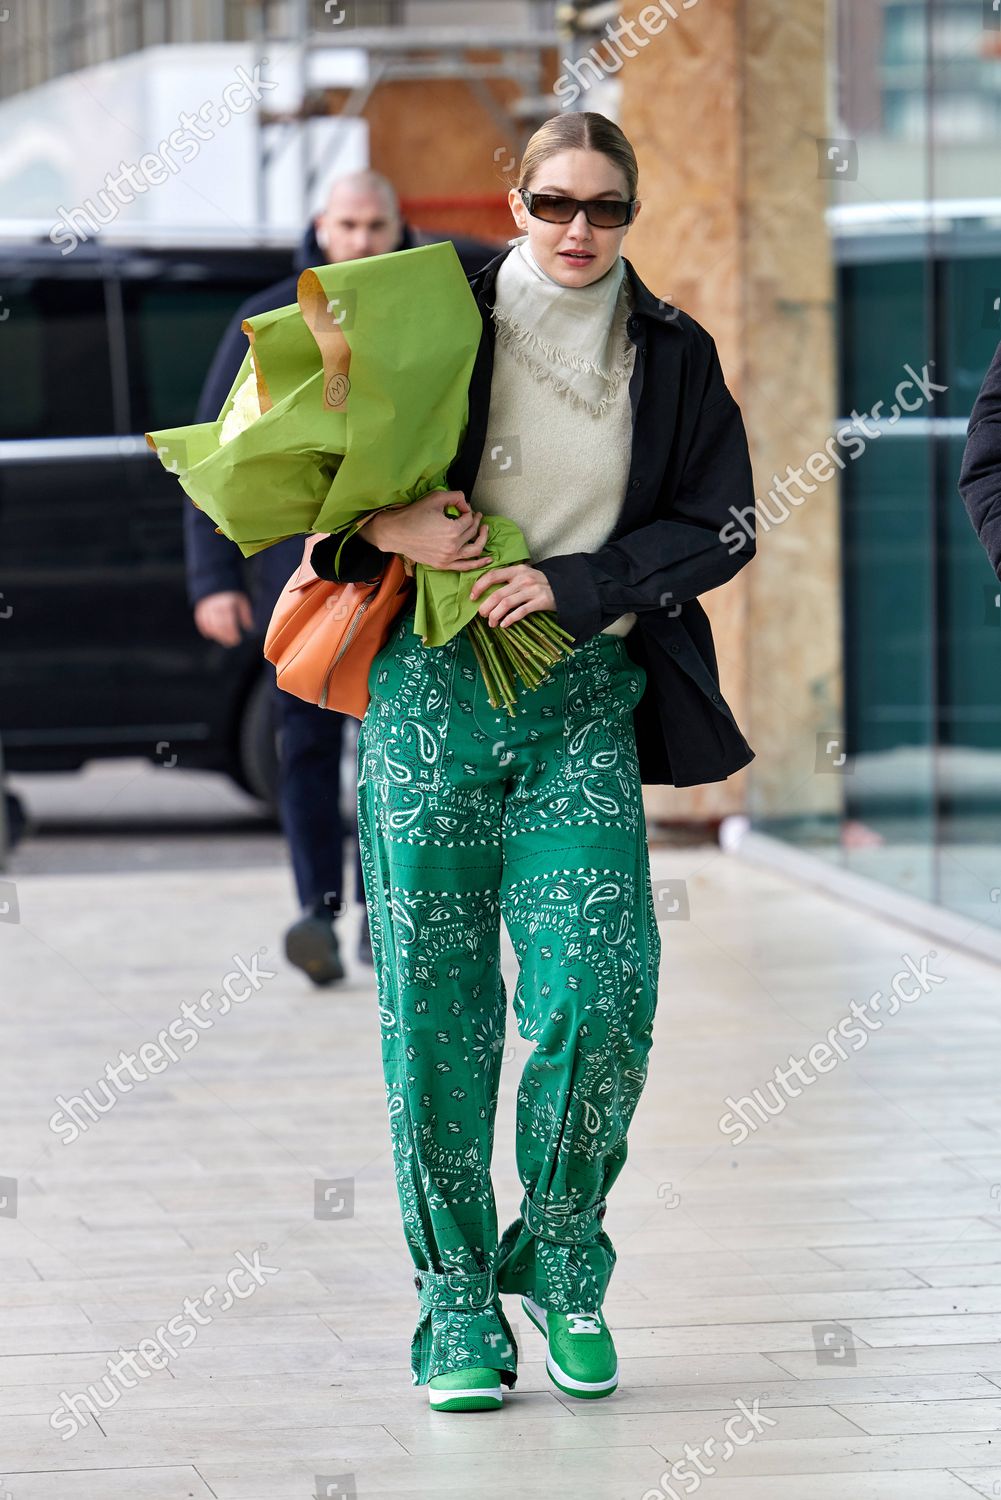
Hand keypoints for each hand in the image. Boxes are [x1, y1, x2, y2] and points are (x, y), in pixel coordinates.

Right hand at [193, 591, 252, 645]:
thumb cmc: (232, 593)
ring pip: (209, 625)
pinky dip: (205, 630)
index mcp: (226, 604)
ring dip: (216, 635)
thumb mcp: (241, 600)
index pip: (228, 622)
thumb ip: (245, 613)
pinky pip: (201, 621)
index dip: (232, 633)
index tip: (237, 639)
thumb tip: (250, 627)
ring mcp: (206, 607)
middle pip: (218, 626)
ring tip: (224, 641)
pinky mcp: (200, 608)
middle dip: (225, 636)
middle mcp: (215, 606)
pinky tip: (211, 636)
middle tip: (231, 643)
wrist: (216, 579)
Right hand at [360, 490, 490, 570]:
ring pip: (475, 551)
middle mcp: (453, 546)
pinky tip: (487, 560)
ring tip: (484, 531)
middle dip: (476, 522)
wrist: (396, 533)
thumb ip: (456, 496)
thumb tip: (467, 503)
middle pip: (473, 532)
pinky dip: (478, 564)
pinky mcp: (443, 565)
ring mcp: (448, 558)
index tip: (465, 507)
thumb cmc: (414, 514)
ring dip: (483, 539)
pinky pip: (465, 566)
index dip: (469, 511)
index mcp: (453, 530)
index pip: (469, 519)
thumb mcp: (436, 498)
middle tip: (476, 516)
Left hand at [469, 563, 555, 627]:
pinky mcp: (540, 602)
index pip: (493, 575)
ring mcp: (532, 590)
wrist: (564, 588)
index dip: (479, 586)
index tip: (472, 597)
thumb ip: (508, 579)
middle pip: (498, 593)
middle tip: (481, 614)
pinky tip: (503, 625)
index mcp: (517, 570)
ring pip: (506, 604)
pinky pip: (520, 612)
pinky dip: (509, 619)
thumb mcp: (525, 575)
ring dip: (495, 615)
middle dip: (486, 606)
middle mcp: (523, 579)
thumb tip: (486, 591)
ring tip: (491, 623)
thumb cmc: (539, 583)